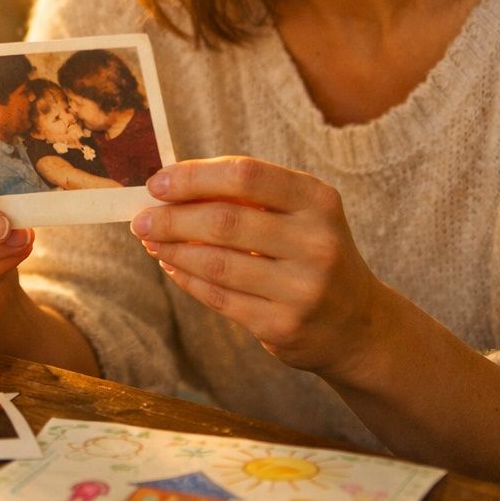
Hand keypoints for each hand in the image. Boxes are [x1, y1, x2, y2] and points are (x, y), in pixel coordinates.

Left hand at [130, 157, 393, 382]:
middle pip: (225, 220)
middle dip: (172, 218)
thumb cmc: (312, 255)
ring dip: (173, 250)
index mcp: (317, 200)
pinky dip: (188, 279)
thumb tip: (171, 189)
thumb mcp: (299, 216)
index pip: (245, 175)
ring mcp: (302, 287)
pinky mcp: (284, 324)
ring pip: (216, 262)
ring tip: (151, 242)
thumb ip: (247, 199)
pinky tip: (172, 267)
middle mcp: (316, 241)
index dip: (194, 177)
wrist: (359, 325)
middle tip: (141, 219)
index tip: (157, 183)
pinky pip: (219, 297)